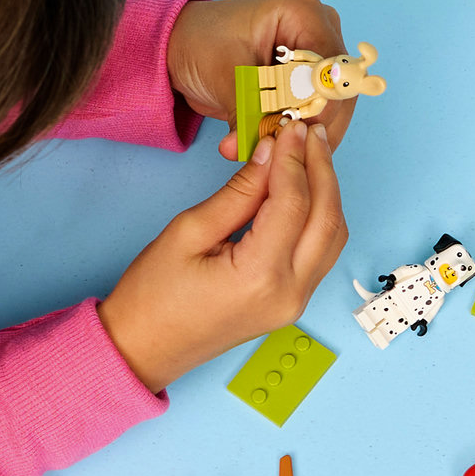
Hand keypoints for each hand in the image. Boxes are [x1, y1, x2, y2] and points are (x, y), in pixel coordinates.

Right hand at [97, 121, 346, 392]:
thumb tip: (269, 155)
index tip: (288, 126)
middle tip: (309, 132)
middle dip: (322, 169)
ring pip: (332, 236)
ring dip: (326, 192)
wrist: (142, 349)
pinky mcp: (292, 303)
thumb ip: (238, 192)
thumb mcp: (188, 231)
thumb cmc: (153, 296)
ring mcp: (295, 303)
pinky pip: (321, 253)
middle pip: (327, 219)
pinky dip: (319, 217)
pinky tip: (305, 188)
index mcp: (260, 276)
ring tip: (310, 153)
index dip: (292, 158)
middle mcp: (289, 293)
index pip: (293, 203)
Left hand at [167, 0, 356, 159]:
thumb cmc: (200, 45)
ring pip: (333, 110)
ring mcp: (319, 57)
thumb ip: (247, 112)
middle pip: (337, 92)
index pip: (329, 71)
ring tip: (272, 155)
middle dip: (308, 128)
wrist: (182, 47)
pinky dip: (298, 137)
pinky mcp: (312, 81)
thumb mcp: (223, 76)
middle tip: (277, 153)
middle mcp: (322, 31)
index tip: (288, 137)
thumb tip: (257, 148)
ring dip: (305, 138)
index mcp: (304, 13)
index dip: (314, 109)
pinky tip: (277, 150)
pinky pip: (318, 116)